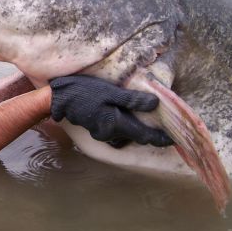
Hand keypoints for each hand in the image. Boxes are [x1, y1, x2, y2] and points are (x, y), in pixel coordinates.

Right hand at [49, 75, 172, 147]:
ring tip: (142, 117)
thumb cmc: (82, 92)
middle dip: (149, 133)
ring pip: (124, 133)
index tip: (175, 139)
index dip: (161, 138)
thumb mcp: (109, 91)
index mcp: (116, 124)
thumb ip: (131, 99)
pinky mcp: (94, 127)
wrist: (56, 98)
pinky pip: (114, 130)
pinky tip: (120, 112)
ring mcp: (100, 132)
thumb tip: (155, 104)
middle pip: (136, 136)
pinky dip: (122, 124)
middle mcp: (110, 132)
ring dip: (134, 128)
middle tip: (162, 125)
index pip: (145, 136)